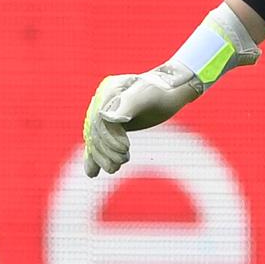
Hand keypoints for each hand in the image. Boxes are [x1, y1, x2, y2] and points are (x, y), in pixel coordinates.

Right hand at [81, 63, 202, 176]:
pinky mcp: (110, 124)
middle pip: (96, 132)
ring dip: (103, 157)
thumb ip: (127, 104)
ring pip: (96, 139)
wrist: (171, 91)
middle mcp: (103, 101)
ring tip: (115, 168)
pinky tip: (93, 173)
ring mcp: (105, 113)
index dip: (108, 137)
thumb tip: (105, 117)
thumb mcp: (148, 95)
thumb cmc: (162, 90)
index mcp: (109, 90)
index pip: (99, 120)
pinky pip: (98, 142)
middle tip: (124, 160)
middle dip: (107, 150)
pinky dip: (94, 157)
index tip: (125, 149)